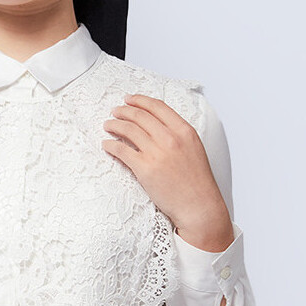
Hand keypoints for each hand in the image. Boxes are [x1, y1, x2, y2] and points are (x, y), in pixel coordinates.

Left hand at [102, 93, 233, 251]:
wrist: (198, 206)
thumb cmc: (197, 182)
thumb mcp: (193, 149)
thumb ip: (177, 134)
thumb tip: (155, 126)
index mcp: (184, 131)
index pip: (158, 107)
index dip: (140, 100)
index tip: (129, 99)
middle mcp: (171, 138)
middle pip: (140, 116)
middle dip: (123, 111)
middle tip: (115, 111)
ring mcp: (157, 153)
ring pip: (128, 130)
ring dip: (114, 125)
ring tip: (108, 125)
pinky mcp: (144, 169)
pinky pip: (121, 151)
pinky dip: (111, 145)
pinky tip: (107, 145)